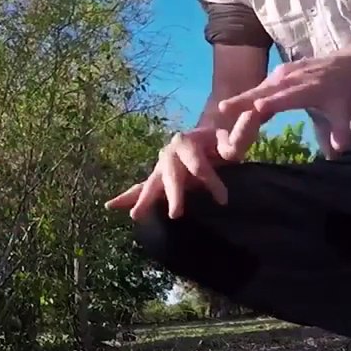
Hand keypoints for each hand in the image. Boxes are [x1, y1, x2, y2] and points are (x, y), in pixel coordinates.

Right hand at [105, 126, 231, 219]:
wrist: (207, 138)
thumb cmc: (220, 141)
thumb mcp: (230, 139)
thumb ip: (237, 138)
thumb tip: (240, 135)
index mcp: (187, 141)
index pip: (198, 165)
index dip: (211, 182)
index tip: (223, 200)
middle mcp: (169, 152)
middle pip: (172, 175)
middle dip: (173, 194)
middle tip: (175, 214)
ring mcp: (161, 165)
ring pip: (152, 183)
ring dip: (144, 200)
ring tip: (135, 215)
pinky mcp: (157, 176)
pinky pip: (141, 187)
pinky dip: (127, 197)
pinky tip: (110, 205)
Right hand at [216, 51, 350, 153]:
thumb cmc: (349, 91)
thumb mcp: (346, 113)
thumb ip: (340, 132)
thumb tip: (338, 151)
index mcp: (305, 90)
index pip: (283, 98)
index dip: (269, 104)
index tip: (254, 109)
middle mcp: (292, 79)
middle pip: (264, 89)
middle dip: (244, 98)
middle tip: (221, 109)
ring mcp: (287, 72)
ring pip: (262, 85)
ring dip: (244, 96)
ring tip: (224, 109)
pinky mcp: (285, 71)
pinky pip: (266, 82)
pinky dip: (254, 91)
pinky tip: (243, 103)